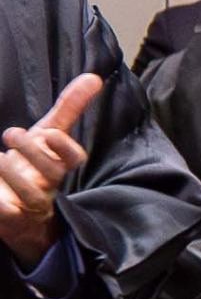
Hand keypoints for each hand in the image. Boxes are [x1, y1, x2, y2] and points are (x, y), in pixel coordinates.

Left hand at [0, 72, 96, 269]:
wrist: (18, 214)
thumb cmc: (32, 167)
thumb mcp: (46, 136)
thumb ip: (69, 109)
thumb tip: (94, 78)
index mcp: (56, 166)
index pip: (74, 159)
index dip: (65, 147)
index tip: (49, 132)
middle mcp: (47, 186)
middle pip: (53, 174)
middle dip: (33, 153)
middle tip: (11, 133)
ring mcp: (28, 206)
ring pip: (31, 197)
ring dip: (13, 176)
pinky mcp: (9, 220)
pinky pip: (6, 215)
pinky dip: (0, 205)